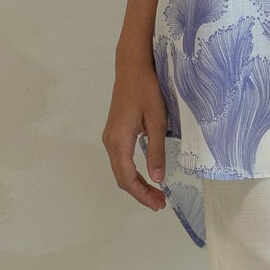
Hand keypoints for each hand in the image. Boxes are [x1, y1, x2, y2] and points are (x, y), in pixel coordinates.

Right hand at [103, 52, 171, 212]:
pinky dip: (133, 172)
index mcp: (118, 141)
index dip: (142, 194)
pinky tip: (146, 175)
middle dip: (140, 193)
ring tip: (156, 194)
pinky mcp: (115, 132)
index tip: (159, 204)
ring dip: (137, 184)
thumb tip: (157, 179)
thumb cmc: (147, 90)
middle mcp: (110, 142)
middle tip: (160, 203)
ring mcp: (111, 137)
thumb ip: (156, 151)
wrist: (133, 66)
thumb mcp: (157, 121)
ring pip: (121, 169)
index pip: (127, 178)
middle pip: (121, 177)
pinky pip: (122, 159)